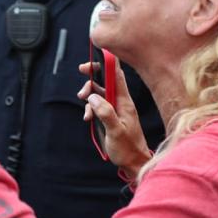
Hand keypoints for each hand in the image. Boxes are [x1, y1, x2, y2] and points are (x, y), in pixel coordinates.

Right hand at [78, 60, 152, 176]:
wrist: (134, 162)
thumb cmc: (128, 149)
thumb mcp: (116, 131)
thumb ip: (105, 112)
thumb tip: (93, 98)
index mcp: (125, 102)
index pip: (116, 75)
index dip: (107, 63)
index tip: (96, 55)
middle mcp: (121, 102)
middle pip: (106, 81)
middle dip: (93, 77)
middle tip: (83, 79)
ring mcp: (116, 109)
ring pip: (100, 93)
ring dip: (89, 96)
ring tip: (85, 107)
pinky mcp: (111, 116)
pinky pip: (98, 106)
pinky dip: (90, 109)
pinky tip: (88, 118)